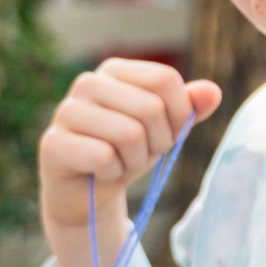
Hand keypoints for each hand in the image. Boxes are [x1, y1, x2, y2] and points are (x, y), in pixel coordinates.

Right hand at [37, 58, 221, 266]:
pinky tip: (101, 173)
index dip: (178, 115)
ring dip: (135, 160)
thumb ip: (189, 108)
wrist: (89, 195)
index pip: (166, 80)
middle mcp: (87, 83)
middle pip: (151, 107)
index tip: (166, 134)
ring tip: (120, 162)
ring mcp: (66, 112)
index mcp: (114, 70)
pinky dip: (113, 173)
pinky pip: (103, 157)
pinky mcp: (52, 144)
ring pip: (129, 133)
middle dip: (158, 142)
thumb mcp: (165, 129)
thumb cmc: (128, 153)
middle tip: (140, 153)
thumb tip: (212, 92)